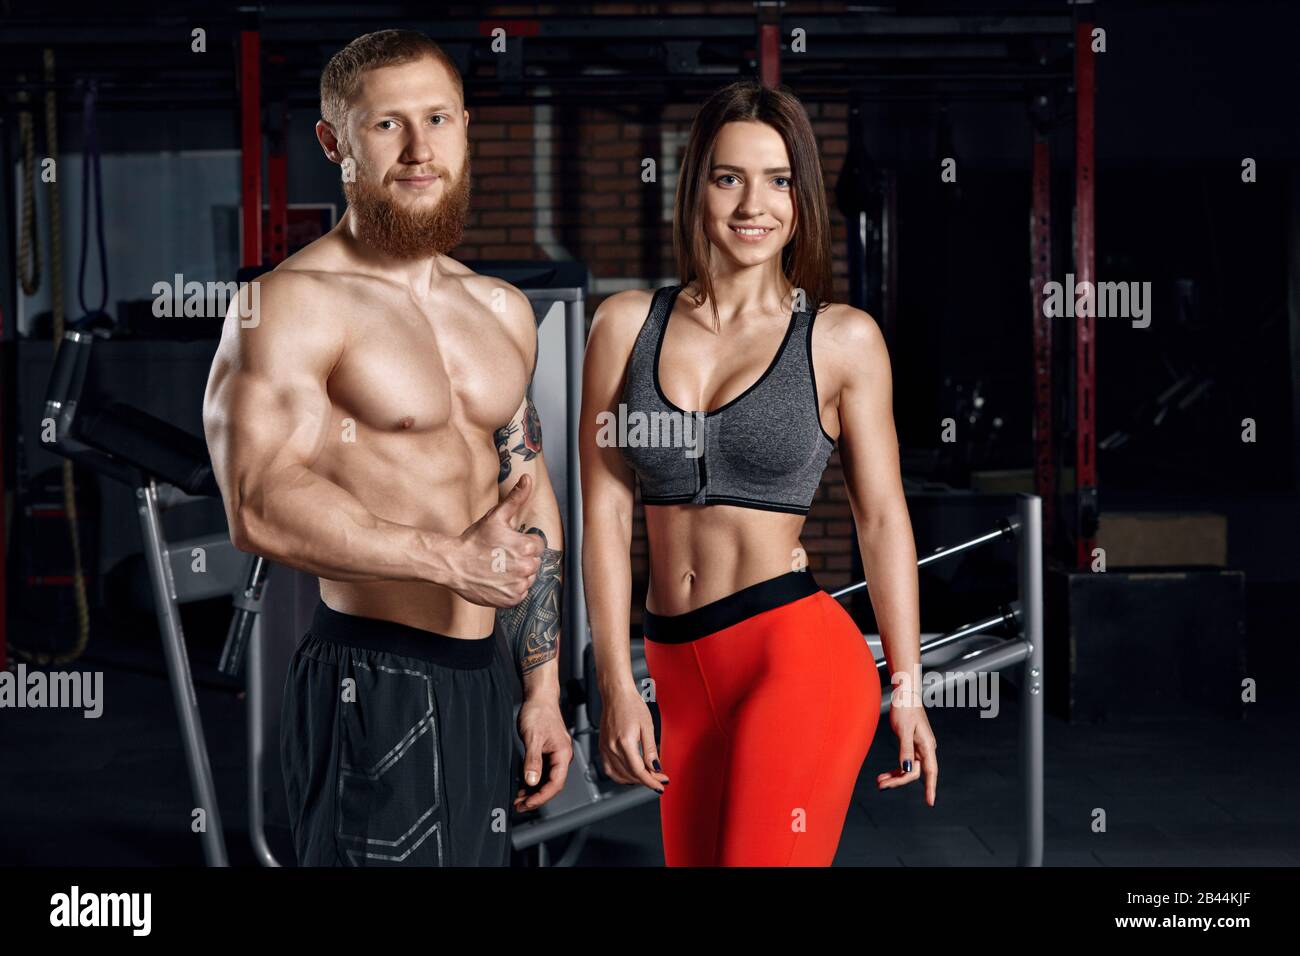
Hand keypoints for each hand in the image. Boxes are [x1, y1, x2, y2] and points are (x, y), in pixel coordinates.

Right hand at [448, 474, 542, 607]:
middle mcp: (526, 567)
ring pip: (528, 578)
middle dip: (521, 558)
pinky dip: (512, 588)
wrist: (454, 564)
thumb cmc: (475, 540)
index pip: (537, 545)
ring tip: (499, 568)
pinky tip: (498, 580)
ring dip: (517, 574)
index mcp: (526, 546)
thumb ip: (516, 498)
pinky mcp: (511, 599)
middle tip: (501, 556)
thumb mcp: (496, 516)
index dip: (523, 543)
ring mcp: (518, 585)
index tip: (508, 544)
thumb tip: (528, 479)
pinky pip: (520, 593)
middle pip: (533, 562)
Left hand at [512, 697, 572, 811]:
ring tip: (519, 799)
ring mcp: (555, 755)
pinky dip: (534, 781)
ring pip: (547, 779)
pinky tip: (524, 786)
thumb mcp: (532, 738)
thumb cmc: (539, 712)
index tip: (528, 803)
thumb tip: (532, 781)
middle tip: (520, 805)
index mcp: (563, 754)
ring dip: (534, 791)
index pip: (555, 783)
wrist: (539, 697)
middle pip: (552, 784)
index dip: (542, 796)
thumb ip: (533, 761)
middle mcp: (562, 756)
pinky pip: (543, 772)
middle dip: (536, 797)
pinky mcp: (548, 752)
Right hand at [598, 681, 668, 792]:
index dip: (651, 781)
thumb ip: (651, 750)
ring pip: (620, 775)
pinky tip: (630, 775)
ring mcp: (605, 748)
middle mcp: (612, 747)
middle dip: (647, 780)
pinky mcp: (602, 747)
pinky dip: (620, 776)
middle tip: (659, 778)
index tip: (661, 784)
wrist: (616, 694)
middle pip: (631, 775)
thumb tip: (655, 767)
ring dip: (635, 780)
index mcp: (625, 742)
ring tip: (647, 777)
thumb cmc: (631, 705)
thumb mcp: (647, 726)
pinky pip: (609, 769)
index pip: (639, 771)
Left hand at [877, 684, 937, 805]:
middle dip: (899, 780)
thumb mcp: (903, 730)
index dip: (930, 787)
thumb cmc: (905, 709)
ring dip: (895, 776)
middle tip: (881, 784)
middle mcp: (925, 748)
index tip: (930, 802)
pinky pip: (904, 762)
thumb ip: (906, 749)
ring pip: (908, 768)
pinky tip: (884, 775)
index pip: (931, 771)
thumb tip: (907, 768)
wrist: (903, 695)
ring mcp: (918, 747)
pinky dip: (895, 769)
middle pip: (914, 772)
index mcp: (927, 745)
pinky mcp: (910, 745)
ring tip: (879, 782)